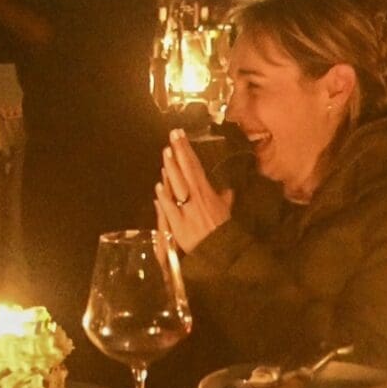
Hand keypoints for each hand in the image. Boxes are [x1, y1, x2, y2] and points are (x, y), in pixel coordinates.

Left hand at [153, 130, 232, 254]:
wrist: (221, 252)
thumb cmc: (223, 231)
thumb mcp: (226, 211)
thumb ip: (225, 199)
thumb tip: (227, 190)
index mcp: (207, 192)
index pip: (195, 166)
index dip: (187, 150)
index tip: (180, 135)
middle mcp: (196, 198)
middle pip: (186, 171)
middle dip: (179, 152)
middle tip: (172, 135)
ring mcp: (187, 210)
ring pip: (178, 186)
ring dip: (171, 169)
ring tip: (166, 152)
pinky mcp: (179, 224)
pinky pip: (171, 208)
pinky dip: (165, 197)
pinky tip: (159, 186)